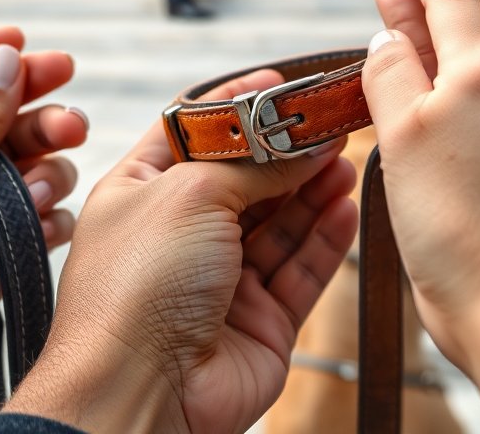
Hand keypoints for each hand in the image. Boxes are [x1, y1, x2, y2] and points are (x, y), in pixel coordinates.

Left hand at [0, 28, 85, 432]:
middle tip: (74, 123)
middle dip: (40, 119)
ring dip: (44, 174)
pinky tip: (43, 227)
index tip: (30, 41)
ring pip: (26, 168)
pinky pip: (34, 219)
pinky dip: (45, 219)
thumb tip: (5, 59)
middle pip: (0, 119)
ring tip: (39, 192)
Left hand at [6, 70, 357, 433]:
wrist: (139, 393)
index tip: (281, 86)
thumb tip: (300, 140)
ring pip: (281, 224)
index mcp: (142, 193)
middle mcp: (180, 235)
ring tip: (346, 156)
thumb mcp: (189, 194)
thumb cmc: (133, 292)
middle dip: (290, 149)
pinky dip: (326, 237)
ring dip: (314, 188)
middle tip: (333, 119)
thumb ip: (253, 165)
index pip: (195, 133)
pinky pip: (301, 270)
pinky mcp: (260, 323)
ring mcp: (222, 281)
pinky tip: (347, 206)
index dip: (238, 108)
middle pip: (248, 179)